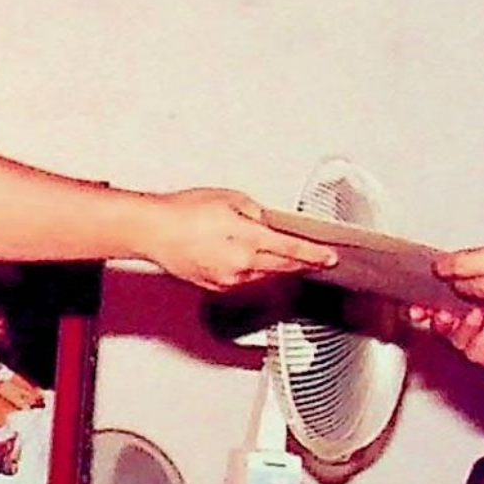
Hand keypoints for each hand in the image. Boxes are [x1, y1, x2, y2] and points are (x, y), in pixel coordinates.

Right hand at [141, 188, 336, 289]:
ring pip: (263, 275)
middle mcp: (242, 264)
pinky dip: (252, 271)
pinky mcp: (216, 286)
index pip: (292, 250)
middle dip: (301, 263)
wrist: (154, 231)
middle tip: (316, 260)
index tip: (330, 258)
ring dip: (275, 267)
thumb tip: (266, 221)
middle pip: (282, 267)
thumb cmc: (184, 211)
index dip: (315, 255)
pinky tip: (249, 260)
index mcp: (249, 238)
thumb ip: (255, 211)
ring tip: (280, 255)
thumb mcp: (229, 198)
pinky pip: (244, 281)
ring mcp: (229, 279)